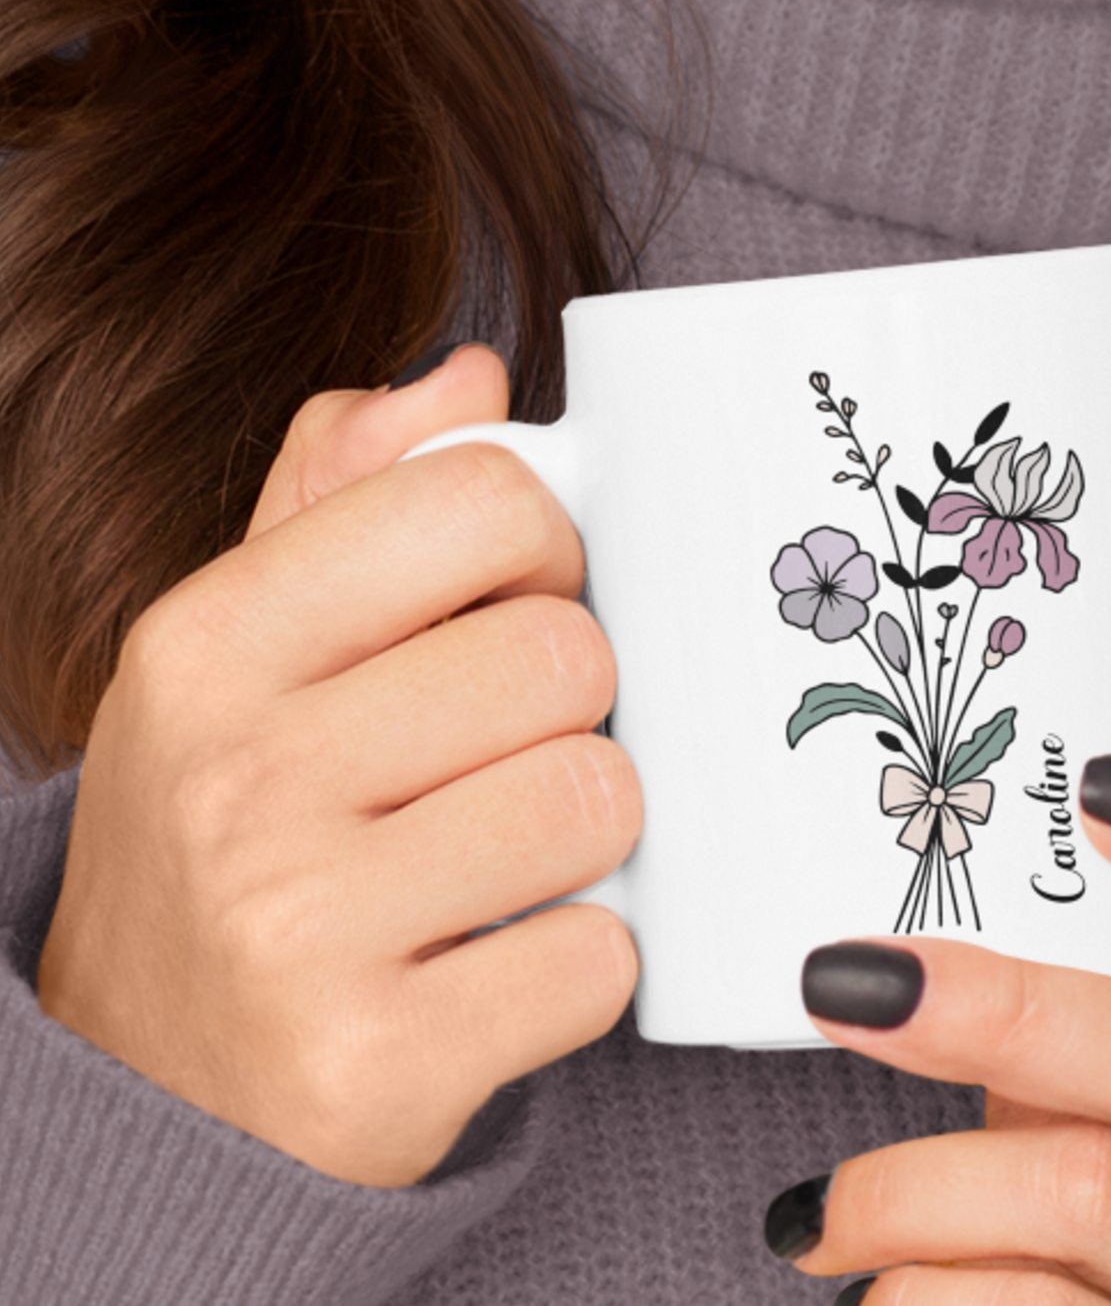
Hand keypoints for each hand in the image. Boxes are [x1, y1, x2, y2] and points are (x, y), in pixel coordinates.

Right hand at [37, 344, 640, 1187]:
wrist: (154, 1088)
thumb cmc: (231, 842)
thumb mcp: (243, 658)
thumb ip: (343, 501)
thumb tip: (468, 380)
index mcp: (210, 643)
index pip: (481, 501)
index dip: (543, 552)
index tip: (519, 606)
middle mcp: (239, 775)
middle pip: (563, 655)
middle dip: (569, 710)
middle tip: (501, 758)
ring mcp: (298, 929)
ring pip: (597, 799)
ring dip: (585, 836)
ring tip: (499, 860)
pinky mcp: (377, 1063)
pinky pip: (597, 959)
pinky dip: (581, 962)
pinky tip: (497, 964)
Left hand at [765, 754, 1110, 1303]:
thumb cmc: (1082, 1149)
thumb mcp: (1082, 1049)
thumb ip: (1040, 970)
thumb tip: (855, 883)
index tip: (1104, 786)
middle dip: (1000, 1012)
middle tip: (849, 981)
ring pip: (1093, 1192)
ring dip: (915, 1186)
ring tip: (824, 1207)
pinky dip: (917, 1287)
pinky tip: (867, 1274)